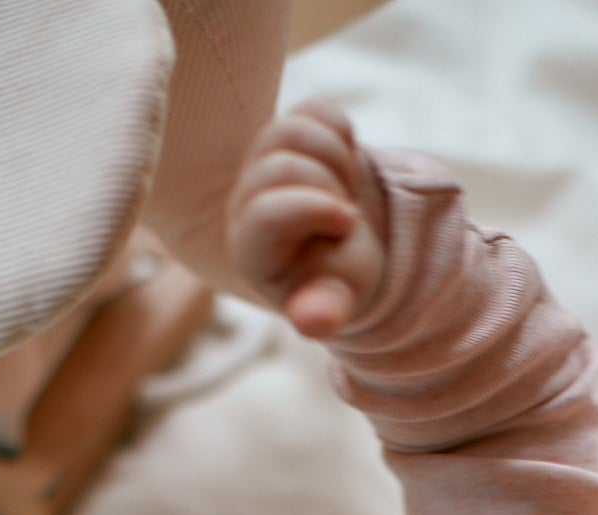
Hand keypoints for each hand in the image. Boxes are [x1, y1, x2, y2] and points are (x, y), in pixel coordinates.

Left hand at [226, 99, 387, 338]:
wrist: (352, 250)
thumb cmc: (337, 279)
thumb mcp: (336, 299)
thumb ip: (323, 311)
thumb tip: (313, 322)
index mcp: (250, 246)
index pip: (265, 209)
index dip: (315, 209)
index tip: (348, 226)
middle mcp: (245, 200)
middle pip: (283, 166)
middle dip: (330, 188)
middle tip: (346, 216)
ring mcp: (264, 160)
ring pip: (294, 129)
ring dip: (337, 158)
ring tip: (345, 190)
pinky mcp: (291, 132)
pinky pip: (317, 110)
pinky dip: (342, 131)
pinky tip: (345, 165)